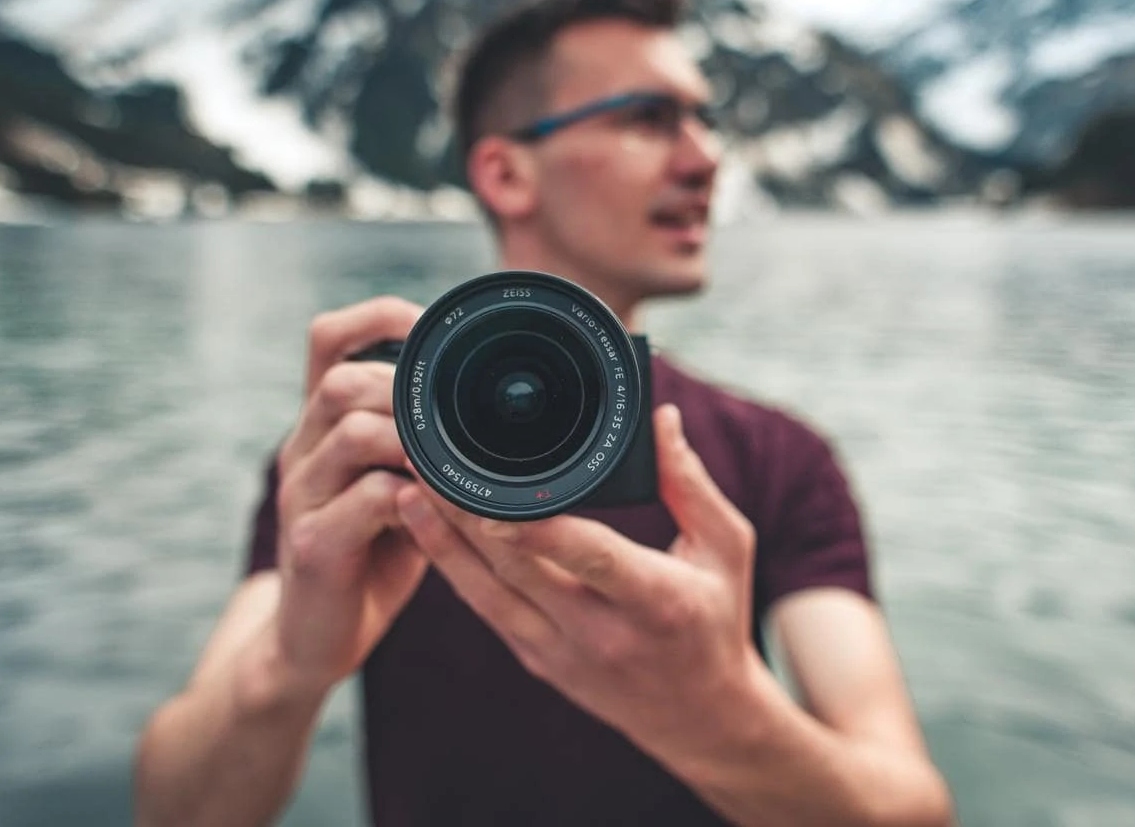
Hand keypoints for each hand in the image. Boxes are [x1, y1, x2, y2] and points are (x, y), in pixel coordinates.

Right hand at [267, 297, 429, 696]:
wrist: (315, 639)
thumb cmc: (372, 552)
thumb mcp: (398, 482)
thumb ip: (424, 442)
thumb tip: (493, 398)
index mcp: (322, 426)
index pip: (328, 339)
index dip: (378, 317)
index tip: (430, 324)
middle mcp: (303, 450)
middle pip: (339, 380)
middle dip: (404, 386)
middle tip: (455, 413)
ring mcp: (303, 496)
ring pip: (350, 431)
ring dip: (412, 438)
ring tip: (452, 459)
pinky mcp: (314, 546)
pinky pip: (362, 501)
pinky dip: (407, 496)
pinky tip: (433, 507)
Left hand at [395, 404, 764, 761]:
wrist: (700, 718)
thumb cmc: (716, 619)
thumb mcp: (725, 548)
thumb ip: (691, 483)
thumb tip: (660, 415)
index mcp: (655, 599)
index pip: (590, 559)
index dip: (539, 531)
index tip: (491, 500)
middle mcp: (602, 632)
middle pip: (519, 571)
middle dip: (467, 516)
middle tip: (428, 463)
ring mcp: (562, 652)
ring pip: (488, 594)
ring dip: (444, 543)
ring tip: (409, 490)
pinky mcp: (537, 660)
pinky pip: (486, 611)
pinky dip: (454, 570)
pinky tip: (427, 530)